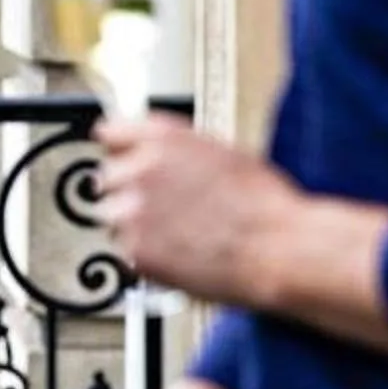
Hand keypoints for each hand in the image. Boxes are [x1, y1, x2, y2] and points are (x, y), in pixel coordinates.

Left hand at [89, 115, 302, 307]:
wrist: (279, 247)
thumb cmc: (264, 204)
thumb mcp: (219, 151)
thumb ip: (176, 149)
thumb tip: (156, 152)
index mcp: (162, 137)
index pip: (109, 133)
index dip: (119, 150)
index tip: (121, 159)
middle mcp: (141, 168)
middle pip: (108, 177)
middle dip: (129, 192)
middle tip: (162, 208)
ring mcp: (133, 210)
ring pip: (113, 217)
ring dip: (134, 225)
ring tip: (176, 234)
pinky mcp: (136, 249)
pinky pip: (126, 250)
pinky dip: (146, 255)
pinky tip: (179, 253)